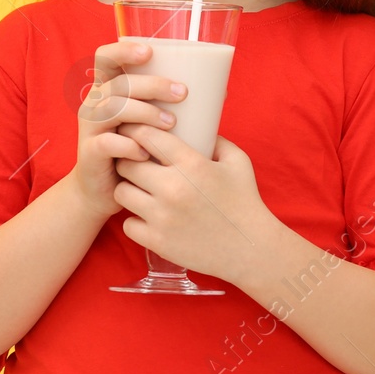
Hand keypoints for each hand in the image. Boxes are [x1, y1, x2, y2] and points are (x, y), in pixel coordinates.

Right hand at [68, 41, 189, 220]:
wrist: (104, 189)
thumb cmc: (135, 149)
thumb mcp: (149, 121)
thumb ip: (171, 105)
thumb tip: (220, 92)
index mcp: (108, 89)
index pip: (106, 57)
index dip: (124, 50)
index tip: (150, 52)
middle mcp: (95, 103)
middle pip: (119, 83)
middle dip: (152, 85)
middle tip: (182, 93)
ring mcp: (90, 127)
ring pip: (113, 108)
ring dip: (145, 113)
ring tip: (171, 124)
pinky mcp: (89, 152)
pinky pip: (108, 143)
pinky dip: (129, 146)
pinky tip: (145, 153)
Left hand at [112, 127, 276, 284]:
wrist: (252, 249)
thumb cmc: (245, 202)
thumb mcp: (237, 161)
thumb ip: (214, 139)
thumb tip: (194, 124)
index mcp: (191, 164)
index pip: (146, 136)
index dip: (135, 131)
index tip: (134, 133)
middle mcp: (173, 188)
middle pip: (126, 163)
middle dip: (129, 161)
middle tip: (136, 164)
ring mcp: (162, 217)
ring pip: (121, 192)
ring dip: (129, 190)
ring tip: (140, 191)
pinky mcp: (158, 242)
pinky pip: (127, 224)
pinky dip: (135, 221)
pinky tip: (148, 218)